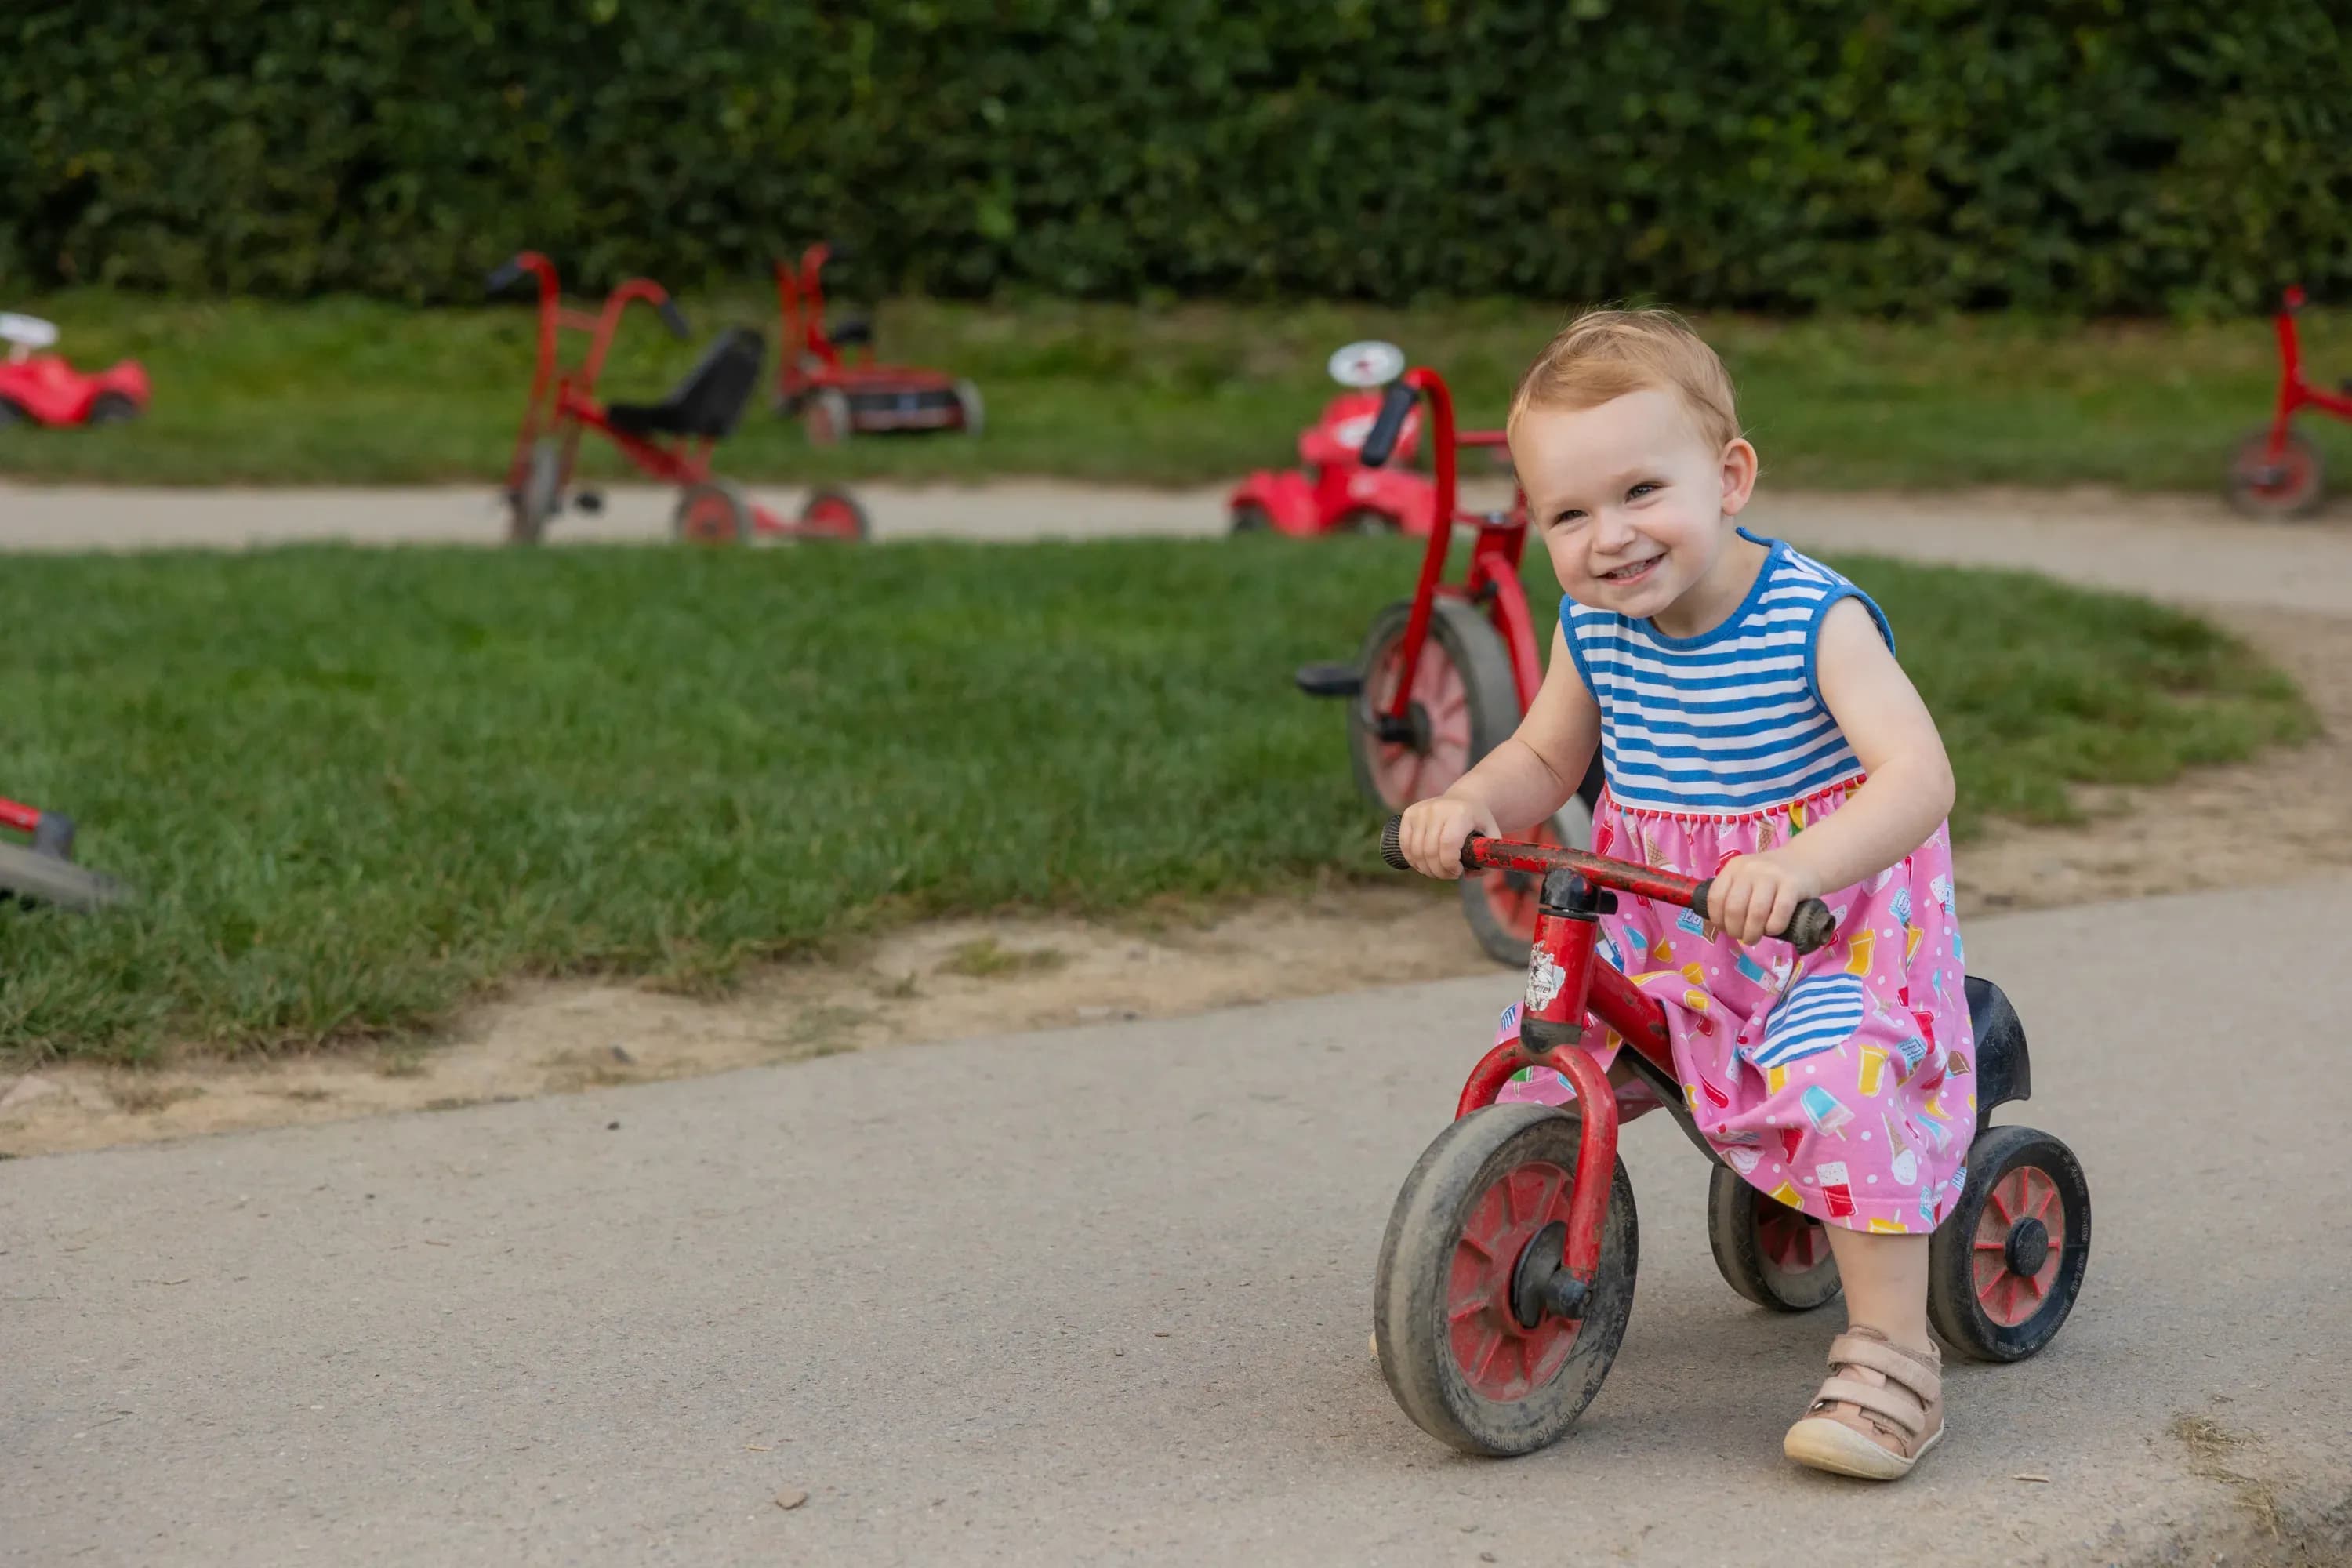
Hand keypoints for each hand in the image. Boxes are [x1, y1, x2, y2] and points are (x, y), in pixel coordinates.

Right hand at [1397, 795, 1498, 880]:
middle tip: (1449, 875)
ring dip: (1426, 869)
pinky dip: (1413, 860)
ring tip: (1438, 871)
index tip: (1458, 872)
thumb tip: (1467, 875)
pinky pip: (1405, 844)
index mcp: (1460, 813)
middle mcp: (1438, 808)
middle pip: (1430, 851)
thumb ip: (1487, 859)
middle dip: (1439, 871)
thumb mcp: (1492, 836)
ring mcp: (1421, 810)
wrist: (1463, 799)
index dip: (1450, 865)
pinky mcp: (1409, 814)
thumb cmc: (1477, 822)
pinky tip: (1424, 864)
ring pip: (1416, 851)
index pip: (1448, 844)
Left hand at [1705, 850, 1822, 945]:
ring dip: (1752, 933)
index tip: (1725, 929)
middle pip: (1734, 908)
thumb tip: (1723, 926)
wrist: (1807, 860)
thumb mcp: (1748, 877)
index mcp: (1734, 867)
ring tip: (1754, 938)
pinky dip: (1774, 928)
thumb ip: (1734, 895)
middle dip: (1735, 930)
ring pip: (1756, 913)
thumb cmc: (1772, 877)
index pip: (1715, 897)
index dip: (1717, 919)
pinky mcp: (1793, 885)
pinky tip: (1773, 930)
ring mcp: (1772, 875)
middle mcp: (1751, 868)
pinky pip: (1780, 913)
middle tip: (1743, 937)